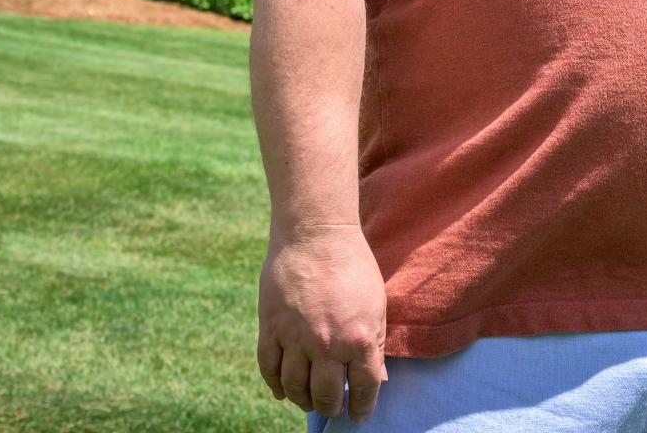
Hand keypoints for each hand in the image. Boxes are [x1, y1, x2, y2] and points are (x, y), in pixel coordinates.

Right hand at [257, 224, 387, 422]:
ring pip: (295, 388)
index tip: (359, 415)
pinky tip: (283, 390)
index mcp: (360, 337)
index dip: (362, 407)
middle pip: (326, 395)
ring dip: (303, 400)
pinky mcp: (271, 327)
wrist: (317, 233)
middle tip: (333, 408)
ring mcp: (296, 338)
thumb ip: (375, 344)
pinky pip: (269, 369)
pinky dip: (275, 385)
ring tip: (309, 399)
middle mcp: (327, 344)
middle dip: (331, 408)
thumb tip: (376, 379)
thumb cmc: (353, 266)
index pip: (364, 388)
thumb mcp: (377, 303)